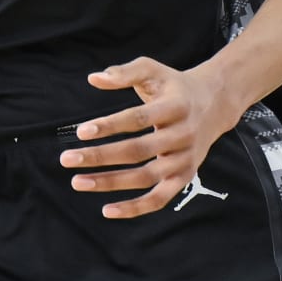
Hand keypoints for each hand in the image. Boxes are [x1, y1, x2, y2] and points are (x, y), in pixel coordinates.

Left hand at [58, 57, 239, 218]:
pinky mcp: (184, 178)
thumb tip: (93, 79)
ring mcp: (184, 160)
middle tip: (67, 159)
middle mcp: (182, 135)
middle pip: (137, 151)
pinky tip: (107, 210)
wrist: (214, 104)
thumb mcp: (153, 70)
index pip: (138, 118)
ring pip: (145, 178)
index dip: (109, 125)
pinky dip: (135, 208)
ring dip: (110, 182)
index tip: (81, 132)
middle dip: (100, 156)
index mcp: (174, 107)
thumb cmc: (173, 86)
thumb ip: (124, 72)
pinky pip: (159, 199)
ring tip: (77, 182)